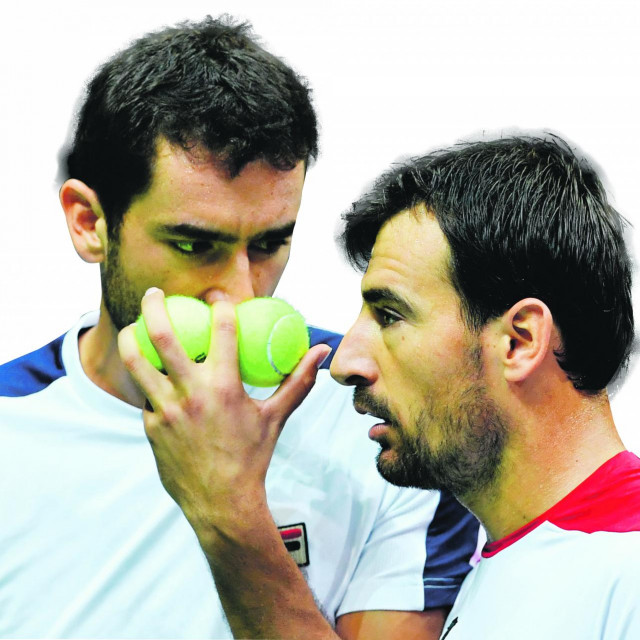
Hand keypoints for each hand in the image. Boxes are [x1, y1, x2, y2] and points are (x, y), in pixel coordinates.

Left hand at [117, 289, 330, 543]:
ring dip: (132, 337)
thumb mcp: (276, 415)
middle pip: (163, 335)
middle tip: (155, 292)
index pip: (221, 329)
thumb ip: (298, 380)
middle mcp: (191, 393)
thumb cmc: (253, 455)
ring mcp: (166, 410)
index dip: (219, 303)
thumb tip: (321, 351)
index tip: (216, 295)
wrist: (222, 501)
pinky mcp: (151, 426)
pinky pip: (144, 396)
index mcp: (225, 386)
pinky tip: (152, 379)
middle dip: (154, 306)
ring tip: (134, 326)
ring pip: (136, 362)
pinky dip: (147, 382)